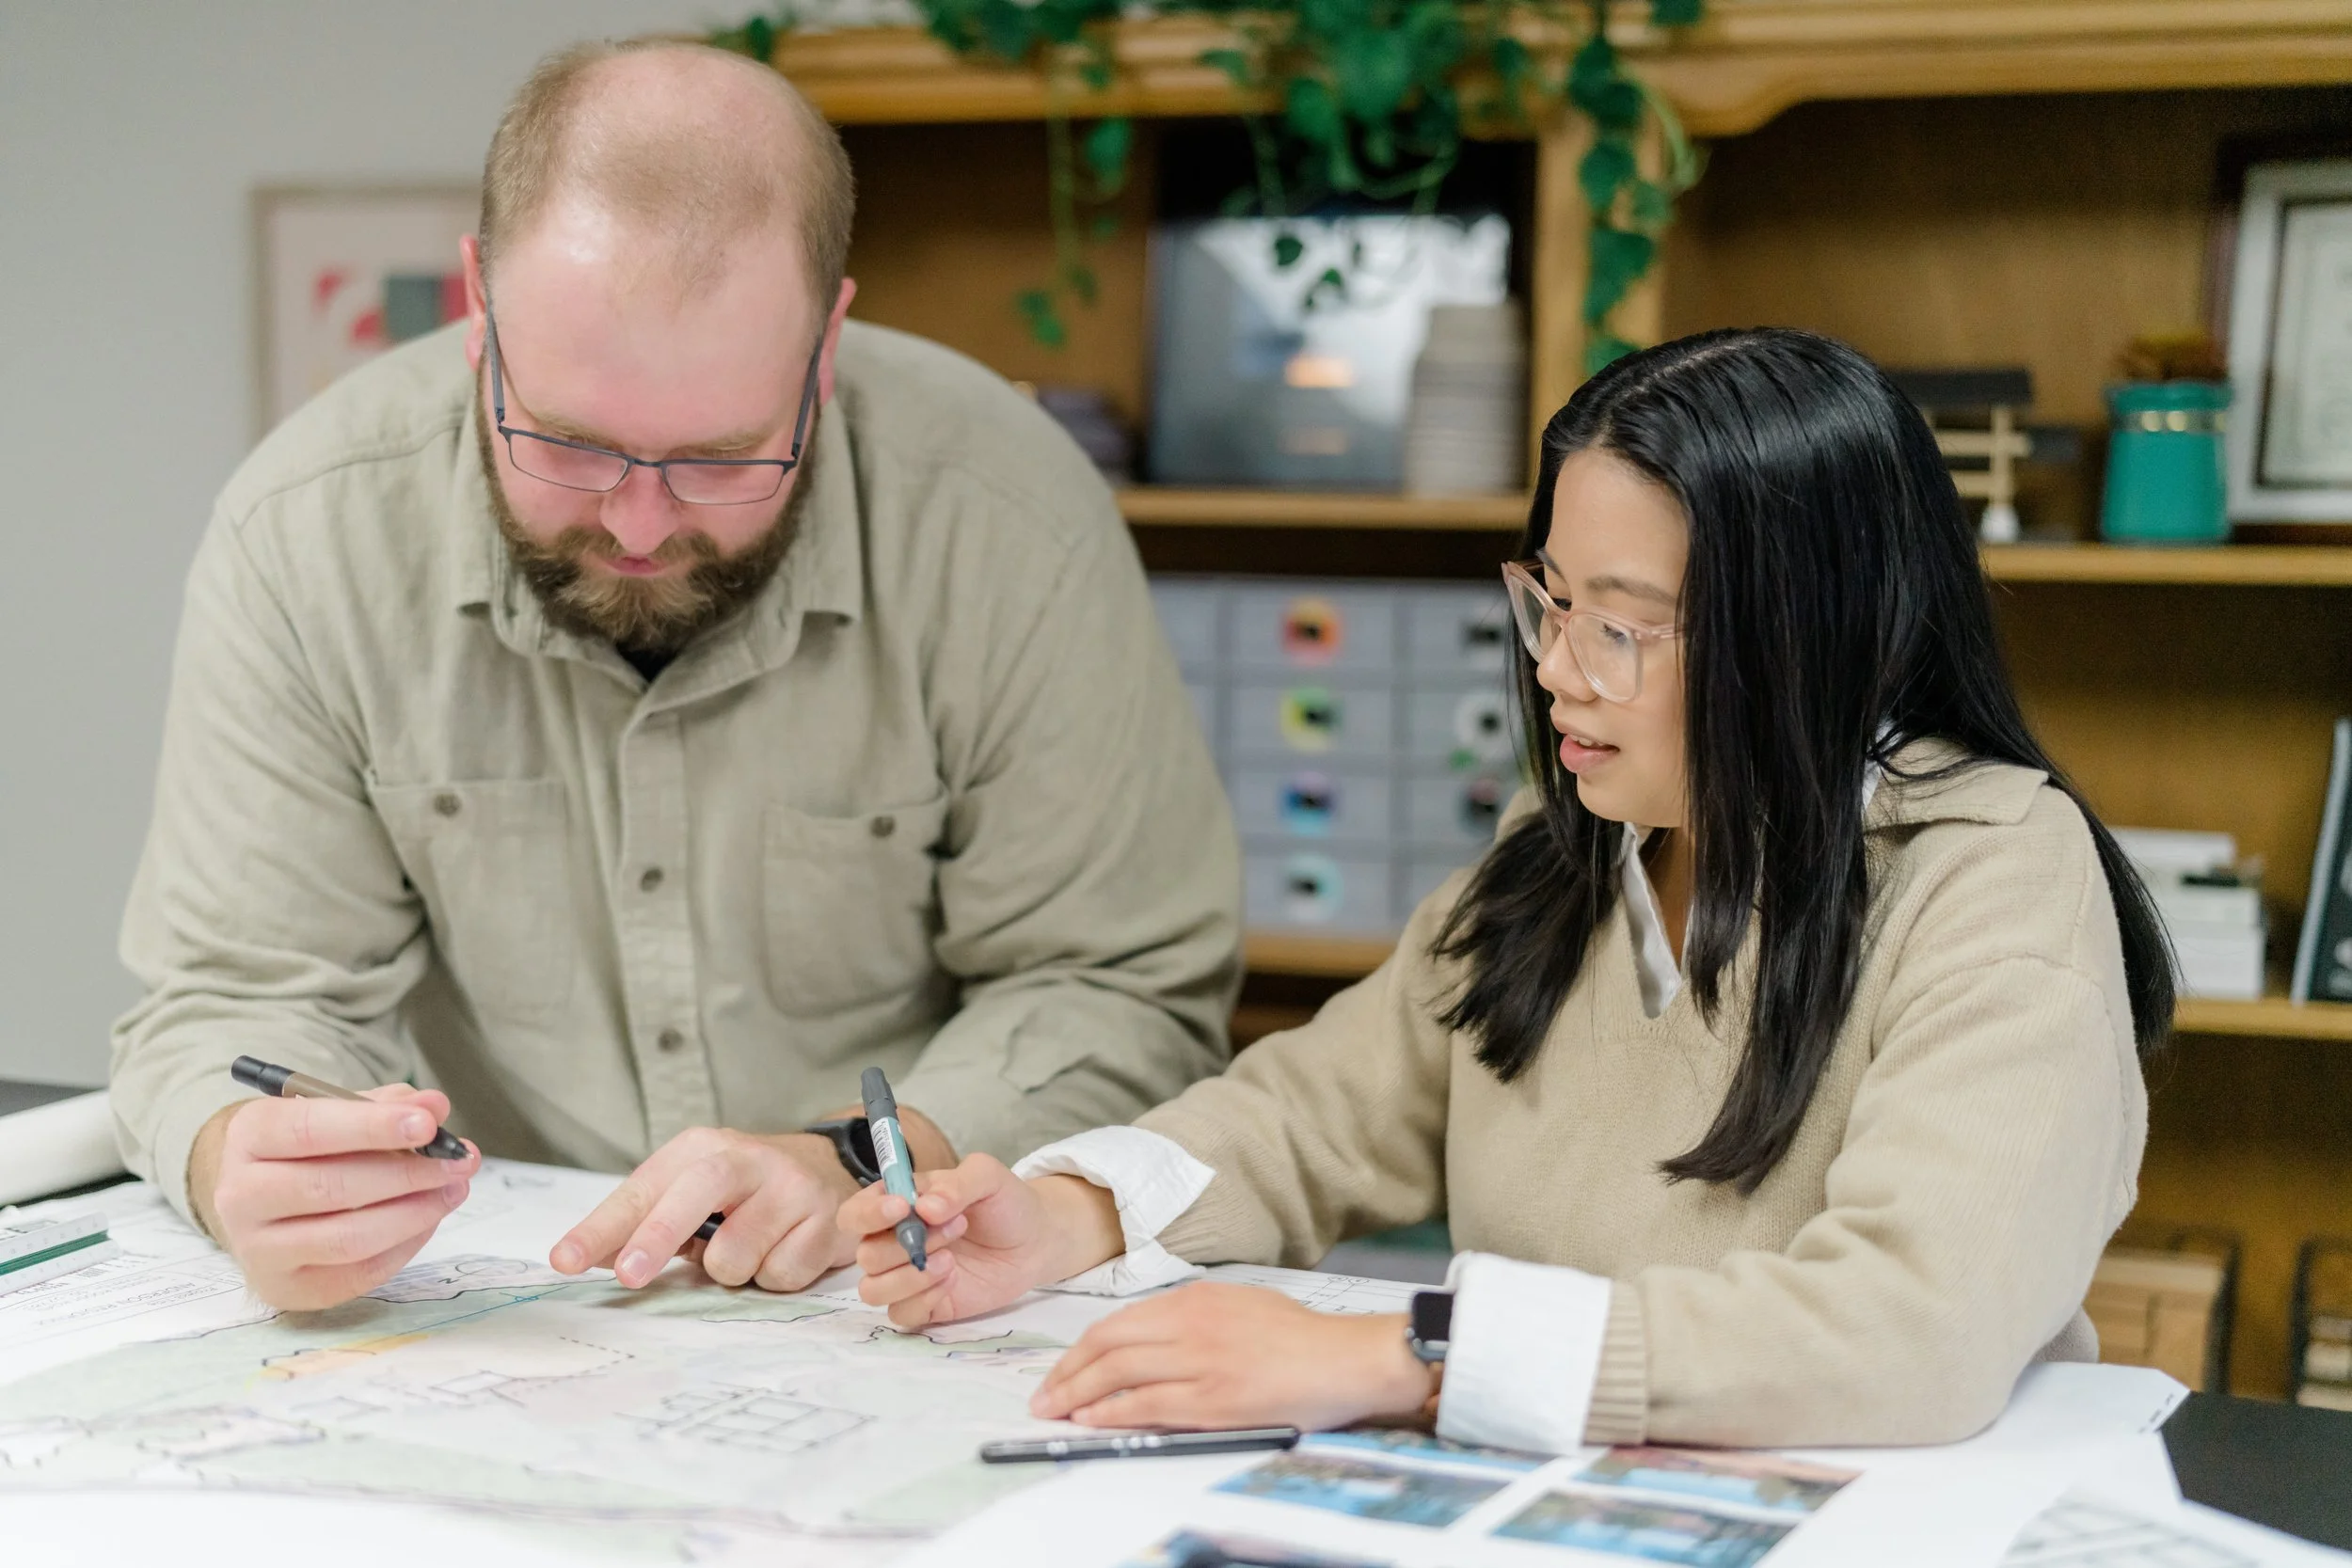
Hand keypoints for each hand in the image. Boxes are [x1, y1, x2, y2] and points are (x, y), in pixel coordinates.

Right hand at [191, 1085, 480, 1311]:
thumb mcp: (338, 1112)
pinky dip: (405, 1244)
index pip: (308, 1129)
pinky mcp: (286, 1287)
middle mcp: (241, 1194)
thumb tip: (435, 1105)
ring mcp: (257, 1248)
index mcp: (250, 1135)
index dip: (372, 1127)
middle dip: (407, 1174)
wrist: (259, 1202)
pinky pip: (358, 1272)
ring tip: (453, 1188)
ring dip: (414, 1212)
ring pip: (348, 1237)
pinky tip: (428, 1218)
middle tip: (459, 1160)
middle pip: (330, 1187)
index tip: (428, 1124)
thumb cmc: (308, 1149)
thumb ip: (386, 1105)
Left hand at [553, 1127, 861, 1291]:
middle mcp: (744, 1158)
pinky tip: (785, 1249)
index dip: (601, 1228)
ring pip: (735, 1256)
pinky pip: (780, 1274)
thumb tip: (587, 1256)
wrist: (831, 1170)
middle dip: (656, 1238)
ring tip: (750, 1249)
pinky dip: (774, 1277)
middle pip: (693, 1196)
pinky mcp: (825, 1218)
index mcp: (699, 1149)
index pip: (641, 1190)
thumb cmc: (746, 1191)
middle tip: (628, 1276)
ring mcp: (789, 1187)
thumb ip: (644, 1222)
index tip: (565, 1260)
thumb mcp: (691, 1194)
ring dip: (732, 1272)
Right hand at [840, 1156, 1123, 1326]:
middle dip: (908, 1245)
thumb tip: (925, 1207)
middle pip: (865, 1255)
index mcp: (896, 1204)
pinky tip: (952, 1282)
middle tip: (956, 1227)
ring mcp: (905, 1276)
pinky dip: (923, 1301)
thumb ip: (957, 1184)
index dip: (869, 1214)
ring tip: (951, 1262)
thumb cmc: (1004, 1203)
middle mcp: (892, 1241)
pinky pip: (900, 1315)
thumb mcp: (988, 1177)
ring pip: (873, 1290)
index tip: (904, 1208)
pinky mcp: (923, 1305)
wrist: (1034, 1241)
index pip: (854, 1214)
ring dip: (911, 1277)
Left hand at [1030, 1283, 1435, 1431]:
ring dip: (1077, 1394)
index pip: (1117, 1322)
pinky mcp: (1213, 1399)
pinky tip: (1092, 1420)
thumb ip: (1194, 1316)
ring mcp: (1200, 1361)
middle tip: (1044, 1394)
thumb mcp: (1240, 1304)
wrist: (1347, 1358)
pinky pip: (1147, 1405)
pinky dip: (1112, 1413)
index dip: (1080, 1349)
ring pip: (1118, 1375)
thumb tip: (1150, 1340)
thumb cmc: (1300, 1337)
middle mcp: (1191, 1324)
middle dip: (1066, 1373)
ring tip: (1055, 1411)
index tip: (1062, 1368)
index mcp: (1195, 1298)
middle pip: (1107, 1346)